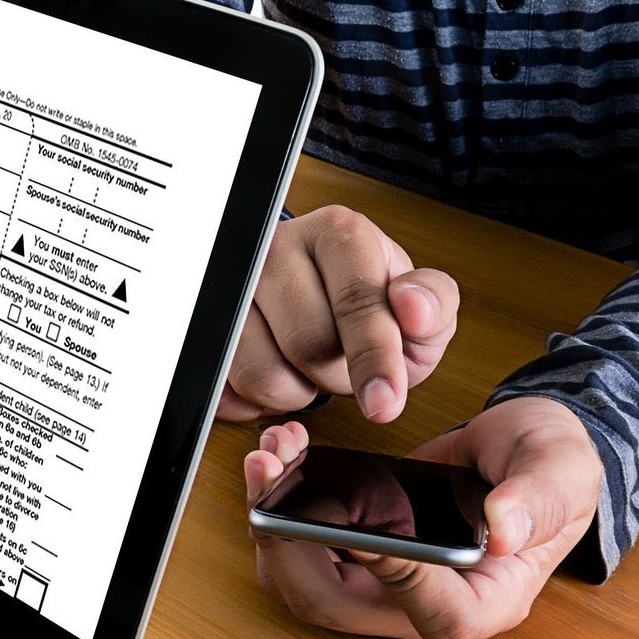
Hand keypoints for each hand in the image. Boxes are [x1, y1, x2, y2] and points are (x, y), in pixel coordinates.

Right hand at [222, 206, 459, 422]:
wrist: (313, 290)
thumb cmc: (368, 299)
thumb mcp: (419, 303)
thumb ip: (434, 303)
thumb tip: (413, 305)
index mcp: (337, 234)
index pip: (355, 303)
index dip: (374, 360)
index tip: (384, 404)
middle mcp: (275, 250)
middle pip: (307, 345)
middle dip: (336, 376)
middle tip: (343, 365)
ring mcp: (232, 287)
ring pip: (261, 373)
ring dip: (296, 392)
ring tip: (308, 368)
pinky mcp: (204, 325)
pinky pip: (227, 388)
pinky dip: (258, 402)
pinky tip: (278, 376)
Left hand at [243, 400, 601, 638]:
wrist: (521, 448)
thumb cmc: (552, 466)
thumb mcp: (561, 470)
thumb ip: (538, 499)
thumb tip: (503, 532)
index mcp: (489, 602)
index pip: (435, 614)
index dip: (394, 575)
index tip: (354, 519)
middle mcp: (426, 604)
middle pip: (336, 606)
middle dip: (287, 543)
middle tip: (268, 475)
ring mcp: (384, 582)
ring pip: (302, 578)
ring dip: (270, 520)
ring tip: (268, 456)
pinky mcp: (355, 552)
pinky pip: (299, 545)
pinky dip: (279, 504)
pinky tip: (282, 455)